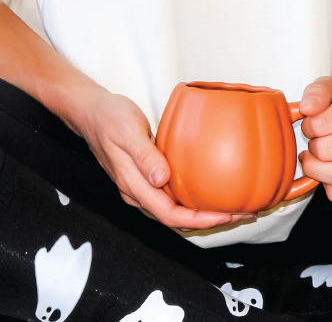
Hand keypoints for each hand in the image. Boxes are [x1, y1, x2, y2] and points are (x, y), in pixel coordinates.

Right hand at [80, 92, 252, 229]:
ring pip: (174, 208)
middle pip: (176, 218)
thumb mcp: (127, 130)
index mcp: (133, 185)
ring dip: (202, 210)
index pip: (171, 215)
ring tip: (232, 204)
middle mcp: (138, 192)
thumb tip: (161, 178)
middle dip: (209, 219)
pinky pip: (171, 194)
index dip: (201, 220)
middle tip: (242, 213)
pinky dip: (192, 197)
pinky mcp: (145, 176)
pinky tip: (208, 187)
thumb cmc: (108, 117)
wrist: (90, 111)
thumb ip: (144, 155)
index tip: (228, 215)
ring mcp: (141, 185)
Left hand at [298, 76, 331, 214]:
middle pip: (327, 150)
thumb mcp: (329, 87)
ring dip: (318, 170)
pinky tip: (329, 181)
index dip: (308, 126)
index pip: (321, 123)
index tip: (312, 124)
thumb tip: (307, 108)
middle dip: (312, 148)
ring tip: (317, 161)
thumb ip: (316, 92)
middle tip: (314, 143)